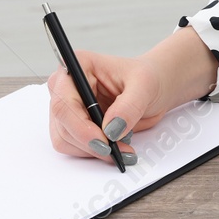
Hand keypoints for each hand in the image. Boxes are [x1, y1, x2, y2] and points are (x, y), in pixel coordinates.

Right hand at [46, 26, 218, 164]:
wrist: (155, 87)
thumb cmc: (147, 78)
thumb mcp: (145, 85)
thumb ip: (129, 106)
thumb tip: (111, 128)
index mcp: (79, 66)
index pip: (64, 102)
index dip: (80, 125)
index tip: (103, 140)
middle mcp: (66, 86)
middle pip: (63, 124)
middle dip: (90, 142)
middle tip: (117, 149)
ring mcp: (68, 107)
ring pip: (65, 139)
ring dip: (93, 150)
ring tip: (121, 148)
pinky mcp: (72, 125)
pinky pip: (73, 147)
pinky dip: (94, 152)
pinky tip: (115, 148)